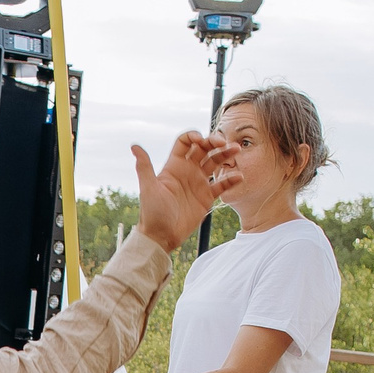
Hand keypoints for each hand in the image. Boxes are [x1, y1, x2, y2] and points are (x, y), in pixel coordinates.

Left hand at [133, 130, 237, 252]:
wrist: (161, 236)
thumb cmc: (152, 212)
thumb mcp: (148, 188)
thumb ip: (144, 166)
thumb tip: (134, 146)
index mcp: (174, 166)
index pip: (185, 143)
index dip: (193, 136)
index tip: (201, 139)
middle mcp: (187, 171)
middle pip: (203, 149)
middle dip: (214, 142)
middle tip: (224, 143)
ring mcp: (198, 183)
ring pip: (215, 162)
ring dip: (226, 154)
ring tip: (236, 150)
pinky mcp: (206, 197)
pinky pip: (222, 185)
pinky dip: (231, 179)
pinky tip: (238, 176)